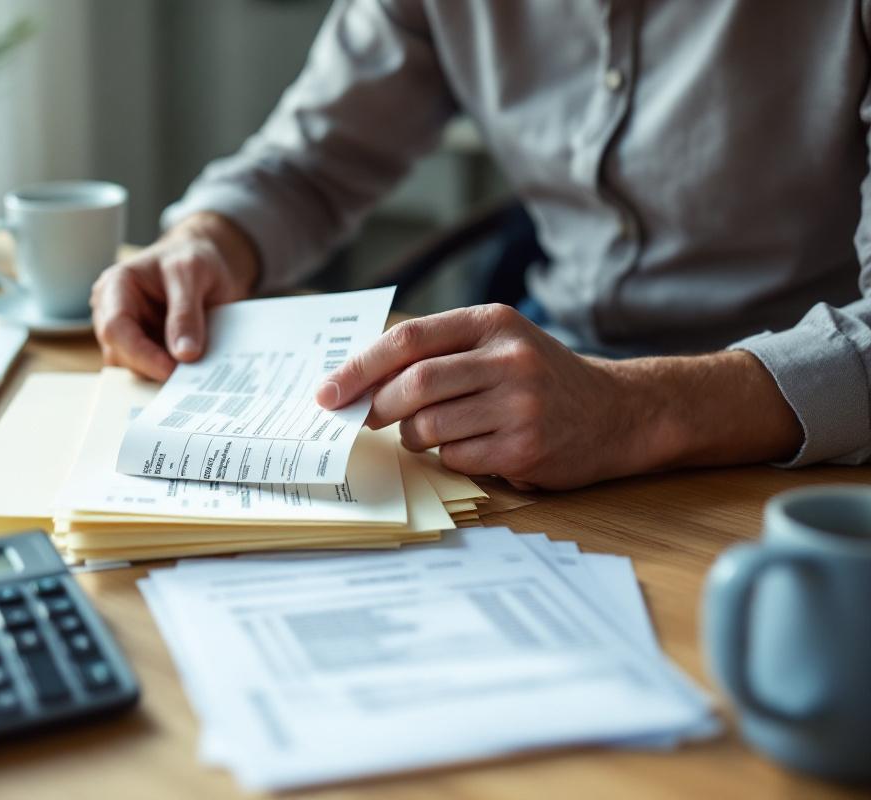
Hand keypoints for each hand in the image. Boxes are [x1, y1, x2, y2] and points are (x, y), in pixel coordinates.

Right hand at [91, 213, 258, 380]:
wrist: (205, 261)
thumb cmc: (192, 258)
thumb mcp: (192, 273)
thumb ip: (186, 312)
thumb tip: (184, 354)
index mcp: (115, 287)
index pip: (116, 329)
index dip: (141, 354)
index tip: (171, 370)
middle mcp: (112, 313)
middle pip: (120, 354)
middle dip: (152, 367)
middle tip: (188, 379)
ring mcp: (127, 334)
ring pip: (134, 368)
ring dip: (161, 374)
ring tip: (193, 373)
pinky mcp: (144, 349)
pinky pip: (150, 371)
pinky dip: (169, 374)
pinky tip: (190, 372)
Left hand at [315, 304, 649, 489]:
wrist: (618, 412)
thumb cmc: (539, 378)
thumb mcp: (498, 343)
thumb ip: (438, 351)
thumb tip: (358, 382)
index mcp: (492, 322)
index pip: (408, 340)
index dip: (359, 368)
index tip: (326, 392)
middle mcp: (508, 358)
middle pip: (413, 385)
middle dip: (376, 407)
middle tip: (364, 419)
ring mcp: (519, 404)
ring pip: (428, 427)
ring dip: (410, 436)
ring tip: (422, 433)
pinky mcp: (525, 447)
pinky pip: (455, 457)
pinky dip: (445, 457)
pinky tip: (466, 447)